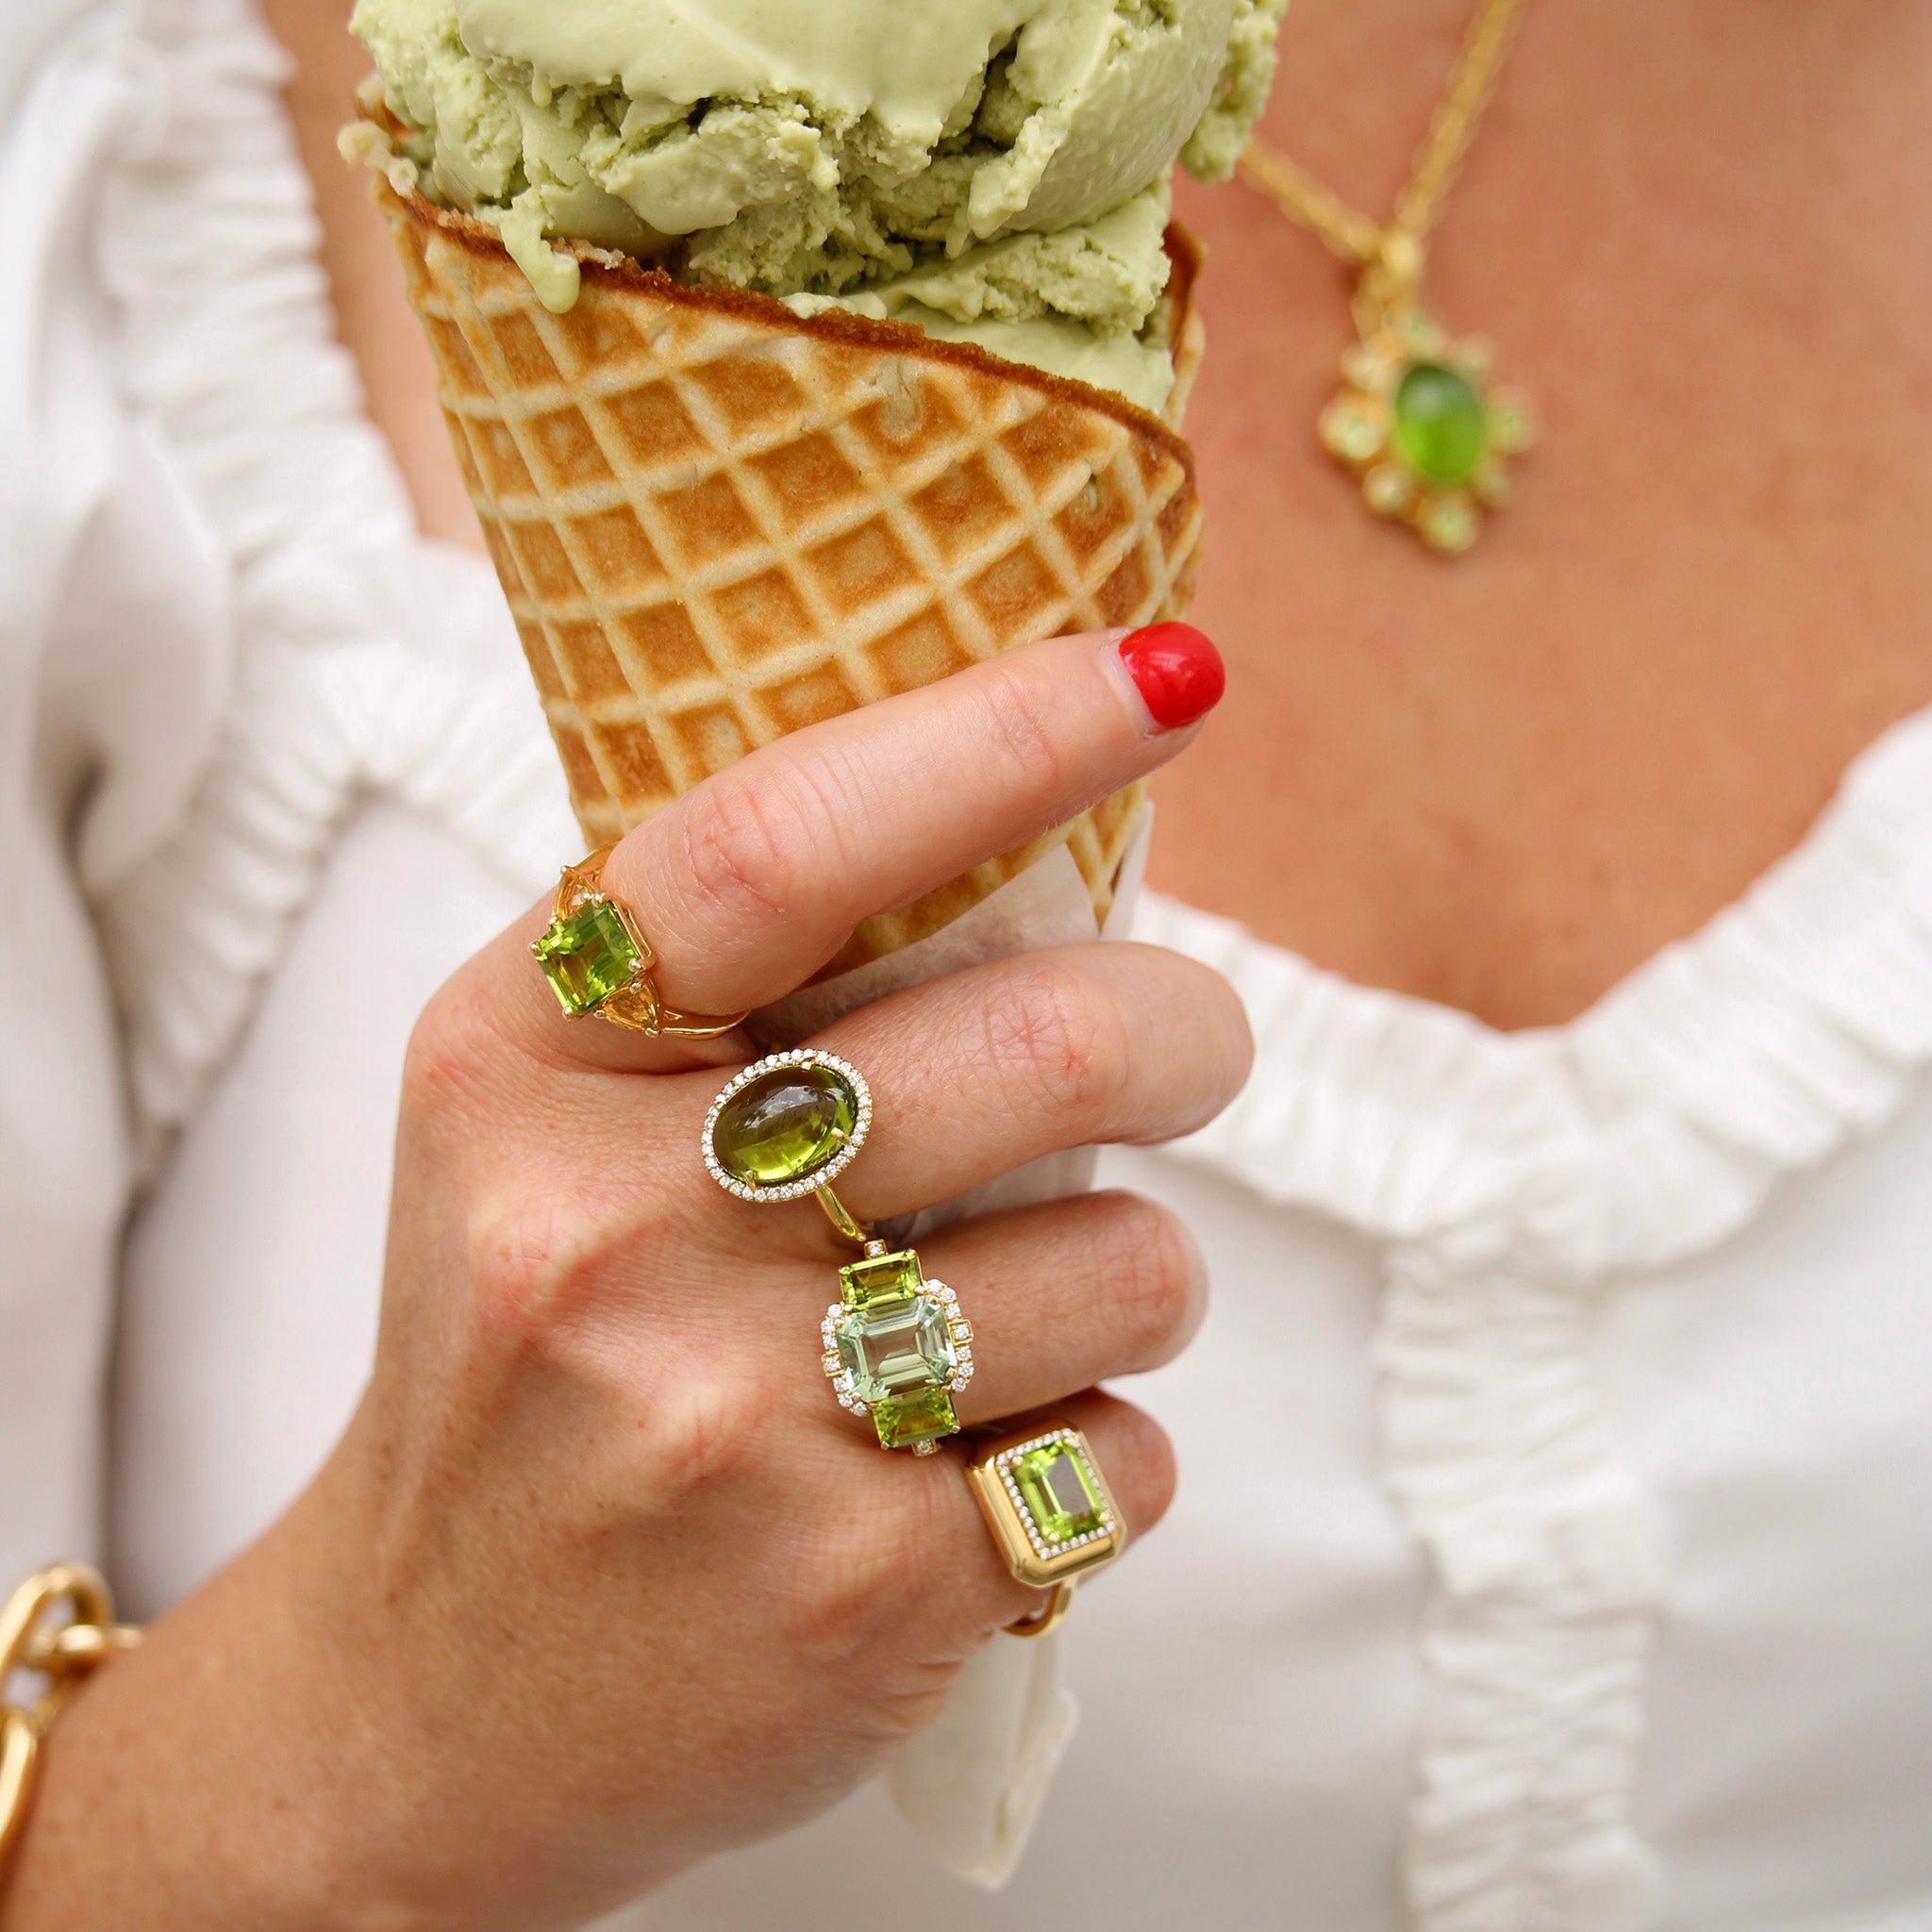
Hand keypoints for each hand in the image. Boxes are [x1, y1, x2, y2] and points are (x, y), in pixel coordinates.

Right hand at [3, 627, 1248, 1931]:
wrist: (432, 1700)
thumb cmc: (524, 1357)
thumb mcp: (538, 1119)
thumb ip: (719, 971)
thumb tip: (1023, 806)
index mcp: (520, 1063)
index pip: (783, 845)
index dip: (1004, 735)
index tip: (1168, 668)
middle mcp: (602, 1234)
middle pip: (1037, 1044)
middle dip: (1185, 1029)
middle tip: (1185, 1047)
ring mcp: (730, 1427)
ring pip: (1130, 1263)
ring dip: (1139, 1272)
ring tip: (1027, 1312)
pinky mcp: (859, 1594)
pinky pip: (1128, 1456)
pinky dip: (1106, 1445)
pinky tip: (981, 1471)